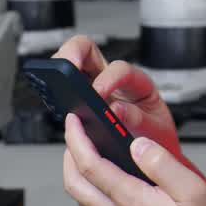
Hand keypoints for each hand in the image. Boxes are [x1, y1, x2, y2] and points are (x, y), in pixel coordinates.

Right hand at [52, 36, 180, 159]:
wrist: (151, 155)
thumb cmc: (155, 138)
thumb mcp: (156, 130)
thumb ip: (140, 119)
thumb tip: (116, 110)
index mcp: (136, 84)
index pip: (121, 69)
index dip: (108, 78)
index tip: (98, 92)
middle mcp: (112, 81)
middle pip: (88, 50)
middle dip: (73, 52)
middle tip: (66, 66)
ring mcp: (93, 88)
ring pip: (72, 65)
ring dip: (60, 67)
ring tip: (52, 79)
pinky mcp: (80, 103)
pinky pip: (64, 87)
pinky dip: (54, 87)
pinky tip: (50, 94)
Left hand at [63, 114, 205, 205]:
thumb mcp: (194, 190)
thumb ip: (164, 164)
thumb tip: (139, 144)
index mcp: (134, 201)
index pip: (92, 166)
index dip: (78, 140)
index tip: (75, 121)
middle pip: (76, 183)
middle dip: (68, 153)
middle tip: (74, 132)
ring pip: (80, 198)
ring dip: (75, 171)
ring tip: (83, 151)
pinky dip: (86, 188)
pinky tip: (98, 179)